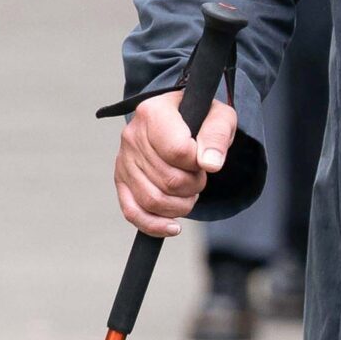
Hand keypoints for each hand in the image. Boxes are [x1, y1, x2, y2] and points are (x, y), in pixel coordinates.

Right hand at [115, 92, 237, 236]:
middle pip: (168, 180)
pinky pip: (132, 212)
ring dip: (181, 206)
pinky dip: (155, 225)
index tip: (203, 157)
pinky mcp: (121, 181)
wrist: (179, 120)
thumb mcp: (219, 117)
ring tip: (190, 192)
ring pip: (153, 201)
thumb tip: (210, 164)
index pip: (178, 151)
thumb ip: (217, 135)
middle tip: (199, 176)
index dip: (198, 163)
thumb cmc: (200, 117)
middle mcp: (132, 135)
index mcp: (153, 112)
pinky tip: (173, 227)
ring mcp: (124, 160)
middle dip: (194, 186)